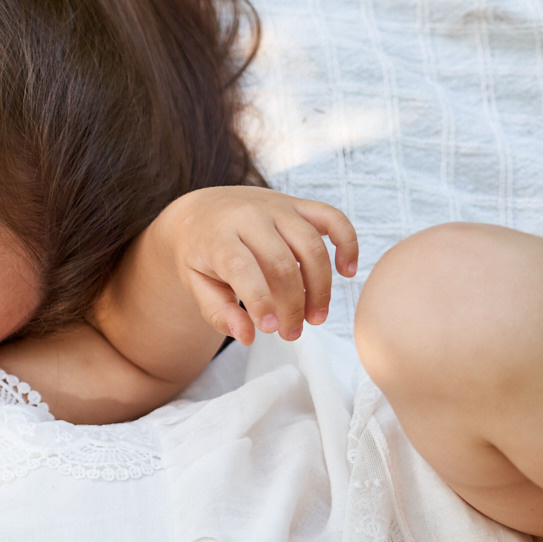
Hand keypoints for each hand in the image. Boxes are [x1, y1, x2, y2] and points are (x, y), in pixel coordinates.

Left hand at [157, 187, 358, 345]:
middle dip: (292, 304)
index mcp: (217, 235)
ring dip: (320, 287)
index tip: (270, 329)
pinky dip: (347, 243)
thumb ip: (217, 311)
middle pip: (282, 262)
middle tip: (292, 333)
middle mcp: (248, 215)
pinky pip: (332, 218)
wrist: (200, 210)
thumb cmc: (199, 252)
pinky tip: (347, 272)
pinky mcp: (297, 204)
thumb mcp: (194, 282)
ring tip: (316, 317)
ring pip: (311, 245)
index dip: (260, 301)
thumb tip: (248, 336)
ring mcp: (276, 207)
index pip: (242, 268)